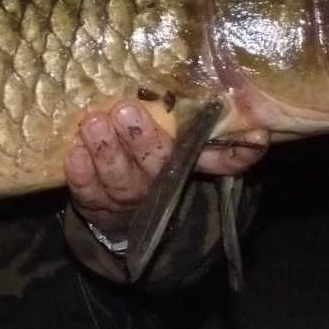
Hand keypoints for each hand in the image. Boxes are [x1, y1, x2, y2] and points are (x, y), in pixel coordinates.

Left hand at [65, 103, 267, 236]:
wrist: (125, 217)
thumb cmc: (154, 163)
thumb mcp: (182, 147)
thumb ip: (208, 133)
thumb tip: (255, 122)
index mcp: (187, 170)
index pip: (223, 164)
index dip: (239, 155)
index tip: (254, 135)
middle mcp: (161, 188)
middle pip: (158, 169)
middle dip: (143, 142)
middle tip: (127, 110)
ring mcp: (126, 200)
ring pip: (121, 182)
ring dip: (107, 153)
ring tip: (94, 123)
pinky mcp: (96, 206)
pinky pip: (88, 194)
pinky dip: (80, 174)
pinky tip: (73, 152)